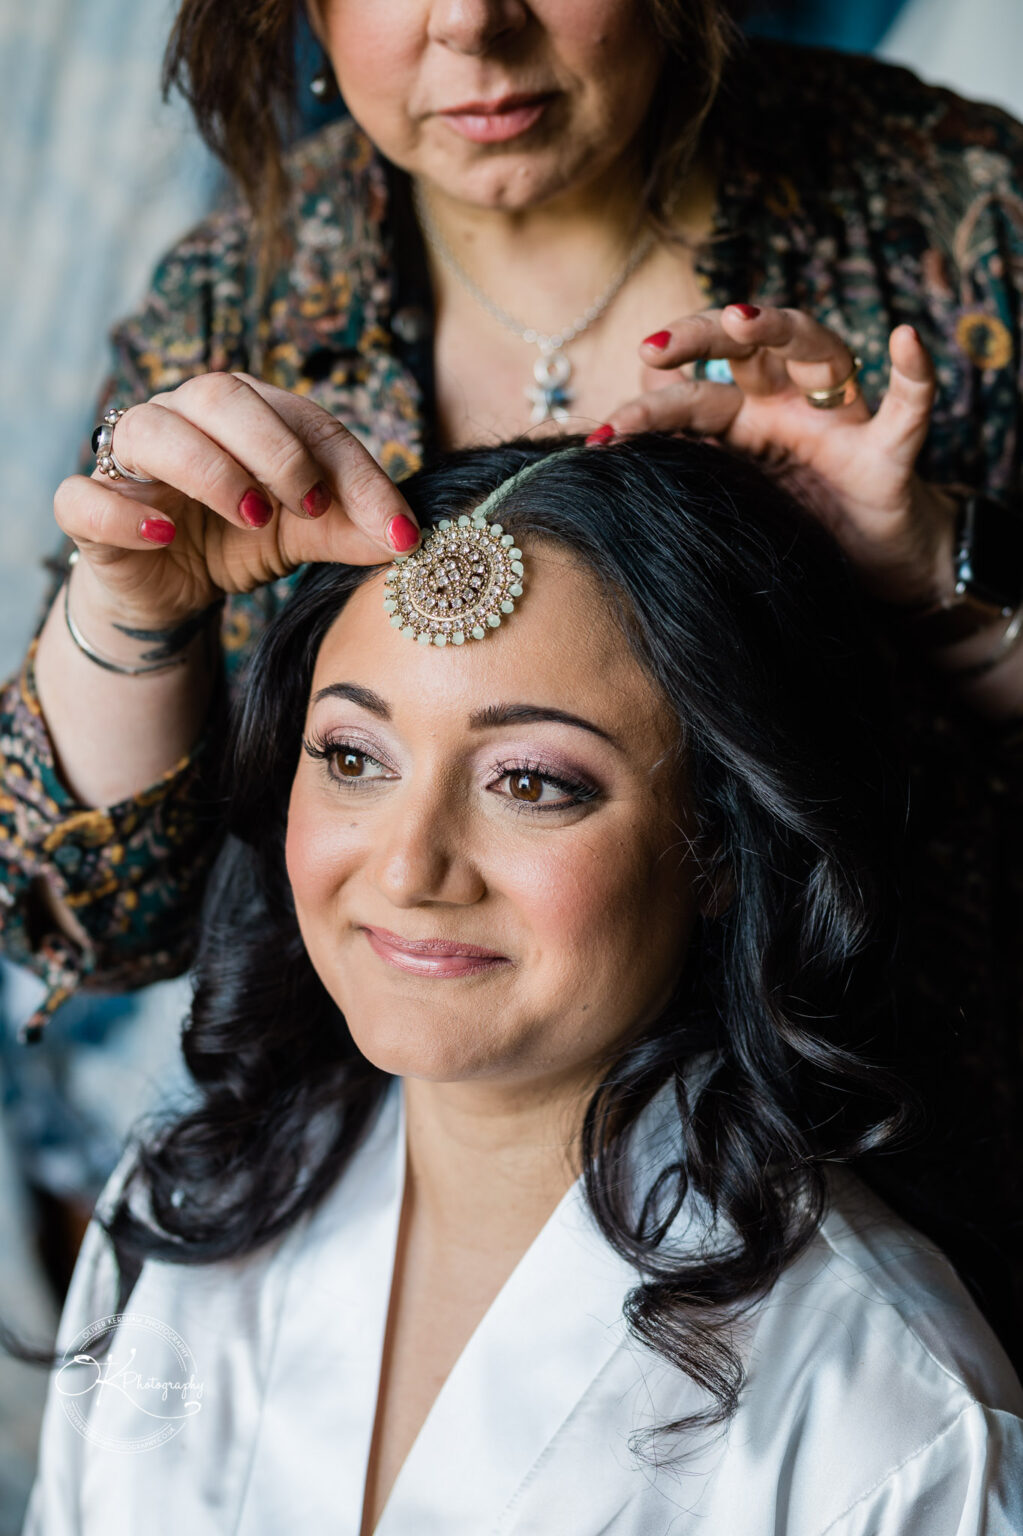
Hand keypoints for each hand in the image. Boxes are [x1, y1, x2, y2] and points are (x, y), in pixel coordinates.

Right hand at [53, 373, 419, 629]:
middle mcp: (183, 419)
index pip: (305, 421)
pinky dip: (122, 510)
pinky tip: (165, 532)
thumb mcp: (305, 535)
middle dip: (275, 449)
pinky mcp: (89, 510)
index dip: (355, 472)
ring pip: (151, 430)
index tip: (396, 529)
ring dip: (209, 469)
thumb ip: (352, 530)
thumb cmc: (237, 540)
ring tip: (253, 517)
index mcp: (245, 413)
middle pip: (220, 396)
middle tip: (311, 504)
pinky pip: (84, 496)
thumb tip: (412, 537)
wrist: (172, 592)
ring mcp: (130, 461)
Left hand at [602, 306, 954, 607]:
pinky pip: (907, 408)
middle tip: (652, 346)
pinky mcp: (888, 454)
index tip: (604, 433)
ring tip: (744, 318)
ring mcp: (840, 422)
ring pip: (816, 351)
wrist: (875, 568)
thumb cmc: (800, 527)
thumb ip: (688, 466)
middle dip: (699, 337)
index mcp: (746, 421)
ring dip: (781, 328)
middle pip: (746, 350)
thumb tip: (611, 444)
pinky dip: (913, 374)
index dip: (650, 404)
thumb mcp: (731, 500)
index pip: (694, 391)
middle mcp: (789, 407)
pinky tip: (906, 341)